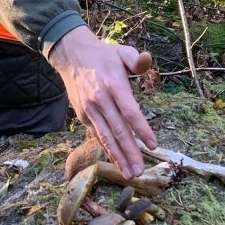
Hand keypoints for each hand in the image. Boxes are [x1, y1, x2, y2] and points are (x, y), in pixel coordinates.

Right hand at [48, 26, 155, 177]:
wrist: (71, 55)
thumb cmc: (103, 55)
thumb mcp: (121, 50)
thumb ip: (136, 59)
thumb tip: (147, 61)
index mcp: (113, 85)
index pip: (129, 111)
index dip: (141, 129)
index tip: (153, 145)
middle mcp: (100, 100)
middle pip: (118, 130)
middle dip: (130, 152)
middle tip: (140, 171)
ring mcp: (90, 110)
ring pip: (106, 137)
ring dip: (118, 157)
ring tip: (130, 174)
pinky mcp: (84, 115)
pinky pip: (97, 135)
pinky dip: (107, 149)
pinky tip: (116, 161)